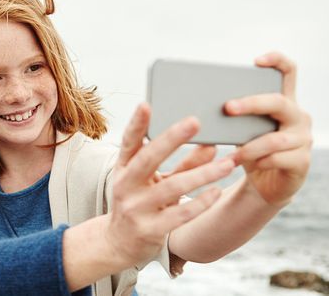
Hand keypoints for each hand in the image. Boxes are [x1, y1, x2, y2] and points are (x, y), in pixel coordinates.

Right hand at [104, 103, 234, 265]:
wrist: (119, 242)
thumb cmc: (140, 202)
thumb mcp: (154, 180)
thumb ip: (183, 164)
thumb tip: (212, 146)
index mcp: (123, 167)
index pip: (128, 142)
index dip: (136, 124)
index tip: (146, 104)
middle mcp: (125, 185)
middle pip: (148, 159)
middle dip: (171, 139)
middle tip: (195, 121)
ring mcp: (136, 209)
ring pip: (172, 187)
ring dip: (202, 174)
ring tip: (228, 163)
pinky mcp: (149, 230)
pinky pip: (179, 214)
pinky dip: (200, 202)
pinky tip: (217, 191)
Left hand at [225, 52, 311, 205]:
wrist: (266, 184)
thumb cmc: (251, 149)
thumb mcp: (242, 130)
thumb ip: (234, 115)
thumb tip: (202, 103)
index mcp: (284, 102)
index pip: (288, 72)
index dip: (276, 61)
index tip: (256, 61)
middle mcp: (298, 117)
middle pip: (279, 102)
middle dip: (251, 104)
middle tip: (227, 108)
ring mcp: (303, 139)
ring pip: (275, 138)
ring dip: (249, 146)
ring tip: (230, 154)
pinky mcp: (302, 162)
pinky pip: (279, 159)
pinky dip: (258, 162)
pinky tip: (244, 164)